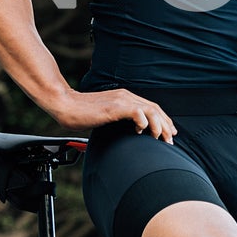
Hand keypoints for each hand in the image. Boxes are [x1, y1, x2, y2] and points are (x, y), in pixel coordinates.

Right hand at [57, 88, 176, 142]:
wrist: (65, 105)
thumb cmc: (81, 113)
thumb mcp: (105, 115)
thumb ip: (118, 119)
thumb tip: (128, 131)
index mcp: (124, 97)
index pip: (150, 107)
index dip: (162, 120)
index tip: (168, 132)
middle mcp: (126, 96)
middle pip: (155, 108)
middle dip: (166, 125)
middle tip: (170, 139)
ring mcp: (121, 100)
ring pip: (151, 110)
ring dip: (159, 125)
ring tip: (161, 138)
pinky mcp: (115, 106)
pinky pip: (138, 112)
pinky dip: (144, 122)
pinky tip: (141, 131)